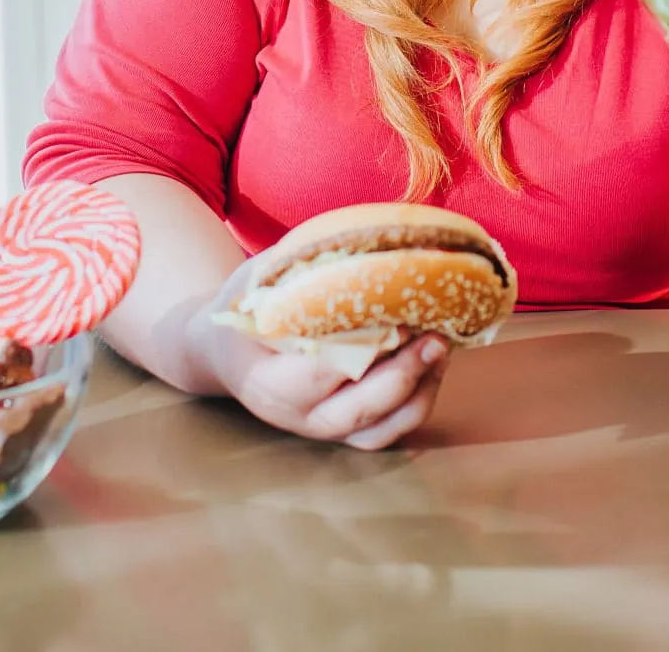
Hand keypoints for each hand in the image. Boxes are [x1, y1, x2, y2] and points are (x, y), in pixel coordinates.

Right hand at [184, 256, 448, 449]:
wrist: (226, 350)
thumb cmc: (245, 306)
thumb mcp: (258, 279)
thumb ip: (299, 266)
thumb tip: (362, 236)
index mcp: (269, 382)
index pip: (322, 372)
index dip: (363, 348)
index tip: (396, 316)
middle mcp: (297, 416)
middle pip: (359, 410)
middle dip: (403, 374)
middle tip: (434, 336)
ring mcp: (323, 429)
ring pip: (380, 429)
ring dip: (419, 392)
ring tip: (441, 348)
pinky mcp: (345, 431)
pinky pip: (389, 433)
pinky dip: (417, 405)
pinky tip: (434, 366)